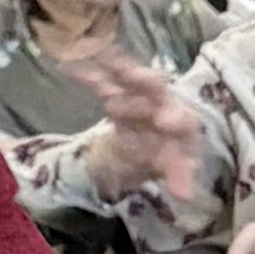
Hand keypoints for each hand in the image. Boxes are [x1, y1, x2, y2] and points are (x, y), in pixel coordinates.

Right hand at [67, 51, 200, 199]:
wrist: (147, 143)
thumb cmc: (165, 152)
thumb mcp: (170, 166)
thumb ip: (178, 177)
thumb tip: (185, 196)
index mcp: (181, 120)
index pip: (183, 118)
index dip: (176, 118)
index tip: (165, 121)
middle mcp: (161, 101)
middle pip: (155, 89)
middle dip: (145, 82)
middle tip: (136, 76)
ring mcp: (136, 94)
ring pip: (126, 80)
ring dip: (113, 71)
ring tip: (100, 57)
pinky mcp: (116, 92)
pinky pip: (101, 82)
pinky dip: (88, 75)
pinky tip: (69, 67)